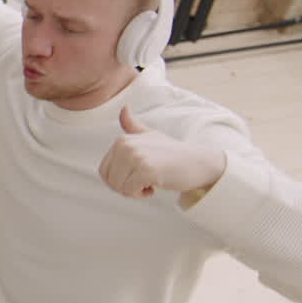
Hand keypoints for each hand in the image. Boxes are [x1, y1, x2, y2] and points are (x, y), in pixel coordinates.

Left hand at [99, 107, 226, 200]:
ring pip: (119, 187)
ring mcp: (136, 156)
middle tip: (145, 180)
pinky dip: (143, 194)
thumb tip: (124, 108)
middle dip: (126, 187)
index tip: (138, 174)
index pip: (104, 172)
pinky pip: (131, 191)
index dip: (120, 180)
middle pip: (110, 181)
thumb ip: (133, 126)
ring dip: (134, 192)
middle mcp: (125, 145)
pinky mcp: (146, 169)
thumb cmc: (171, 153)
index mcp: (122, 140)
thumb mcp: (150, 135)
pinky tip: (156, 184)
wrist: (197, 162)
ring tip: (151, 180)